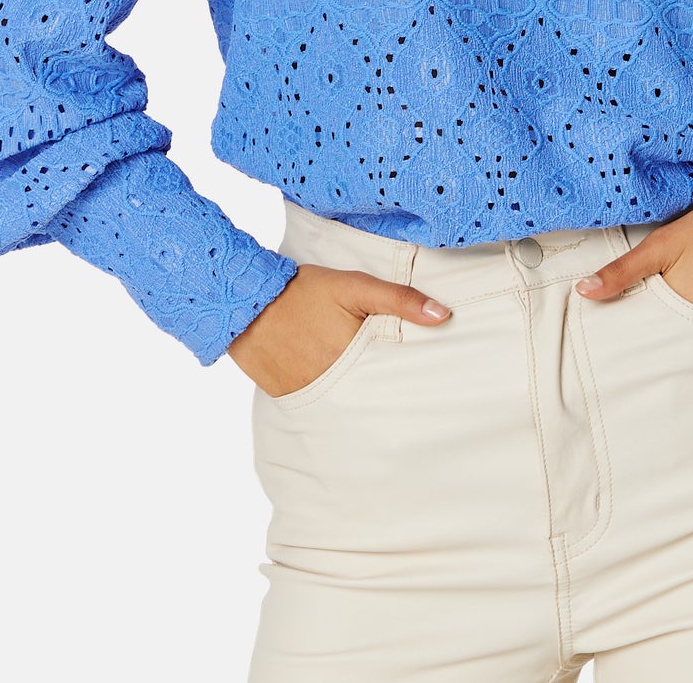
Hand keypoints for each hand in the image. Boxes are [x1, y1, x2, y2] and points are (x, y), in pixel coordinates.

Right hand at [227, 262, 451, 396]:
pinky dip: (338, 401)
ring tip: (383, 396)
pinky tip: (348, 394)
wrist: (248, 305)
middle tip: (418, 398)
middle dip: (394, 397)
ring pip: (352, 406)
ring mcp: (314, 396)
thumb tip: (444, 316)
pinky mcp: (294, 399)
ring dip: (366, 400)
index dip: (416, 379)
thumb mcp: (354, 286)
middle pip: (377, 399)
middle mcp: (337, 385)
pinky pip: (325, 407)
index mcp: (357, 358)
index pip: (398, 379)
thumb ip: (399, 300)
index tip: (436, 383)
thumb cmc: (304, 292)